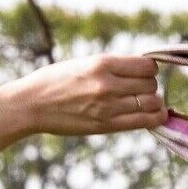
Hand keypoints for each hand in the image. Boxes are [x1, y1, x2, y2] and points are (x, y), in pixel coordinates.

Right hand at [0, 51, 166, 138]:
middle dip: (149, 86)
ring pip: (151, 102)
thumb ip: (112, 66)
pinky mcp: (105, 125)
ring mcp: (107, 106)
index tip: (142, 73)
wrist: (31, 105)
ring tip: (146, 102)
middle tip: (138, 89)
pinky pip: (143, 121)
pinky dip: (155, 118)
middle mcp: (107, 84)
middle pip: (150, 84)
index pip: (147, 65)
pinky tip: (156, 115)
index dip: (149, 69)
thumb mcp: (84, 63)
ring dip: (153, 102)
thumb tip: (142, 70)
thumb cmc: (55, 81)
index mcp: (102, 63)